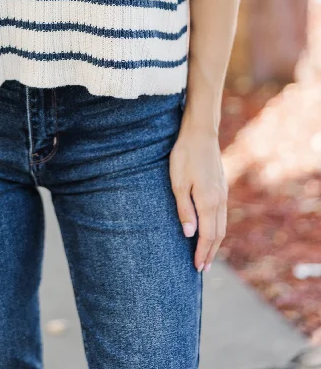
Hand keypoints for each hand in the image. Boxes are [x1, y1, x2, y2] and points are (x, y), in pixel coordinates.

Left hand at [169, 125, 227, 272]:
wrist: (201, 132)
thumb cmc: (185, 155)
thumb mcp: (178, 182)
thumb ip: (184, 209)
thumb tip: (190, 234)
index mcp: (208, 201)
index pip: (208, 235)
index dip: (202, 252)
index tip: (197, 267)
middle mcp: (219, 200)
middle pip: (218, 233)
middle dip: (211, 252)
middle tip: (202, 268)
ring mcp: (223, 192)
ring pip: (222, 224)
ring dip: (215, 242)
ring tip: (207, 254)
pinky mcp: (221, 186)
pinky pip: (222, 214)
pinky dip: (217, 228)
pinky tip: (211, 229)